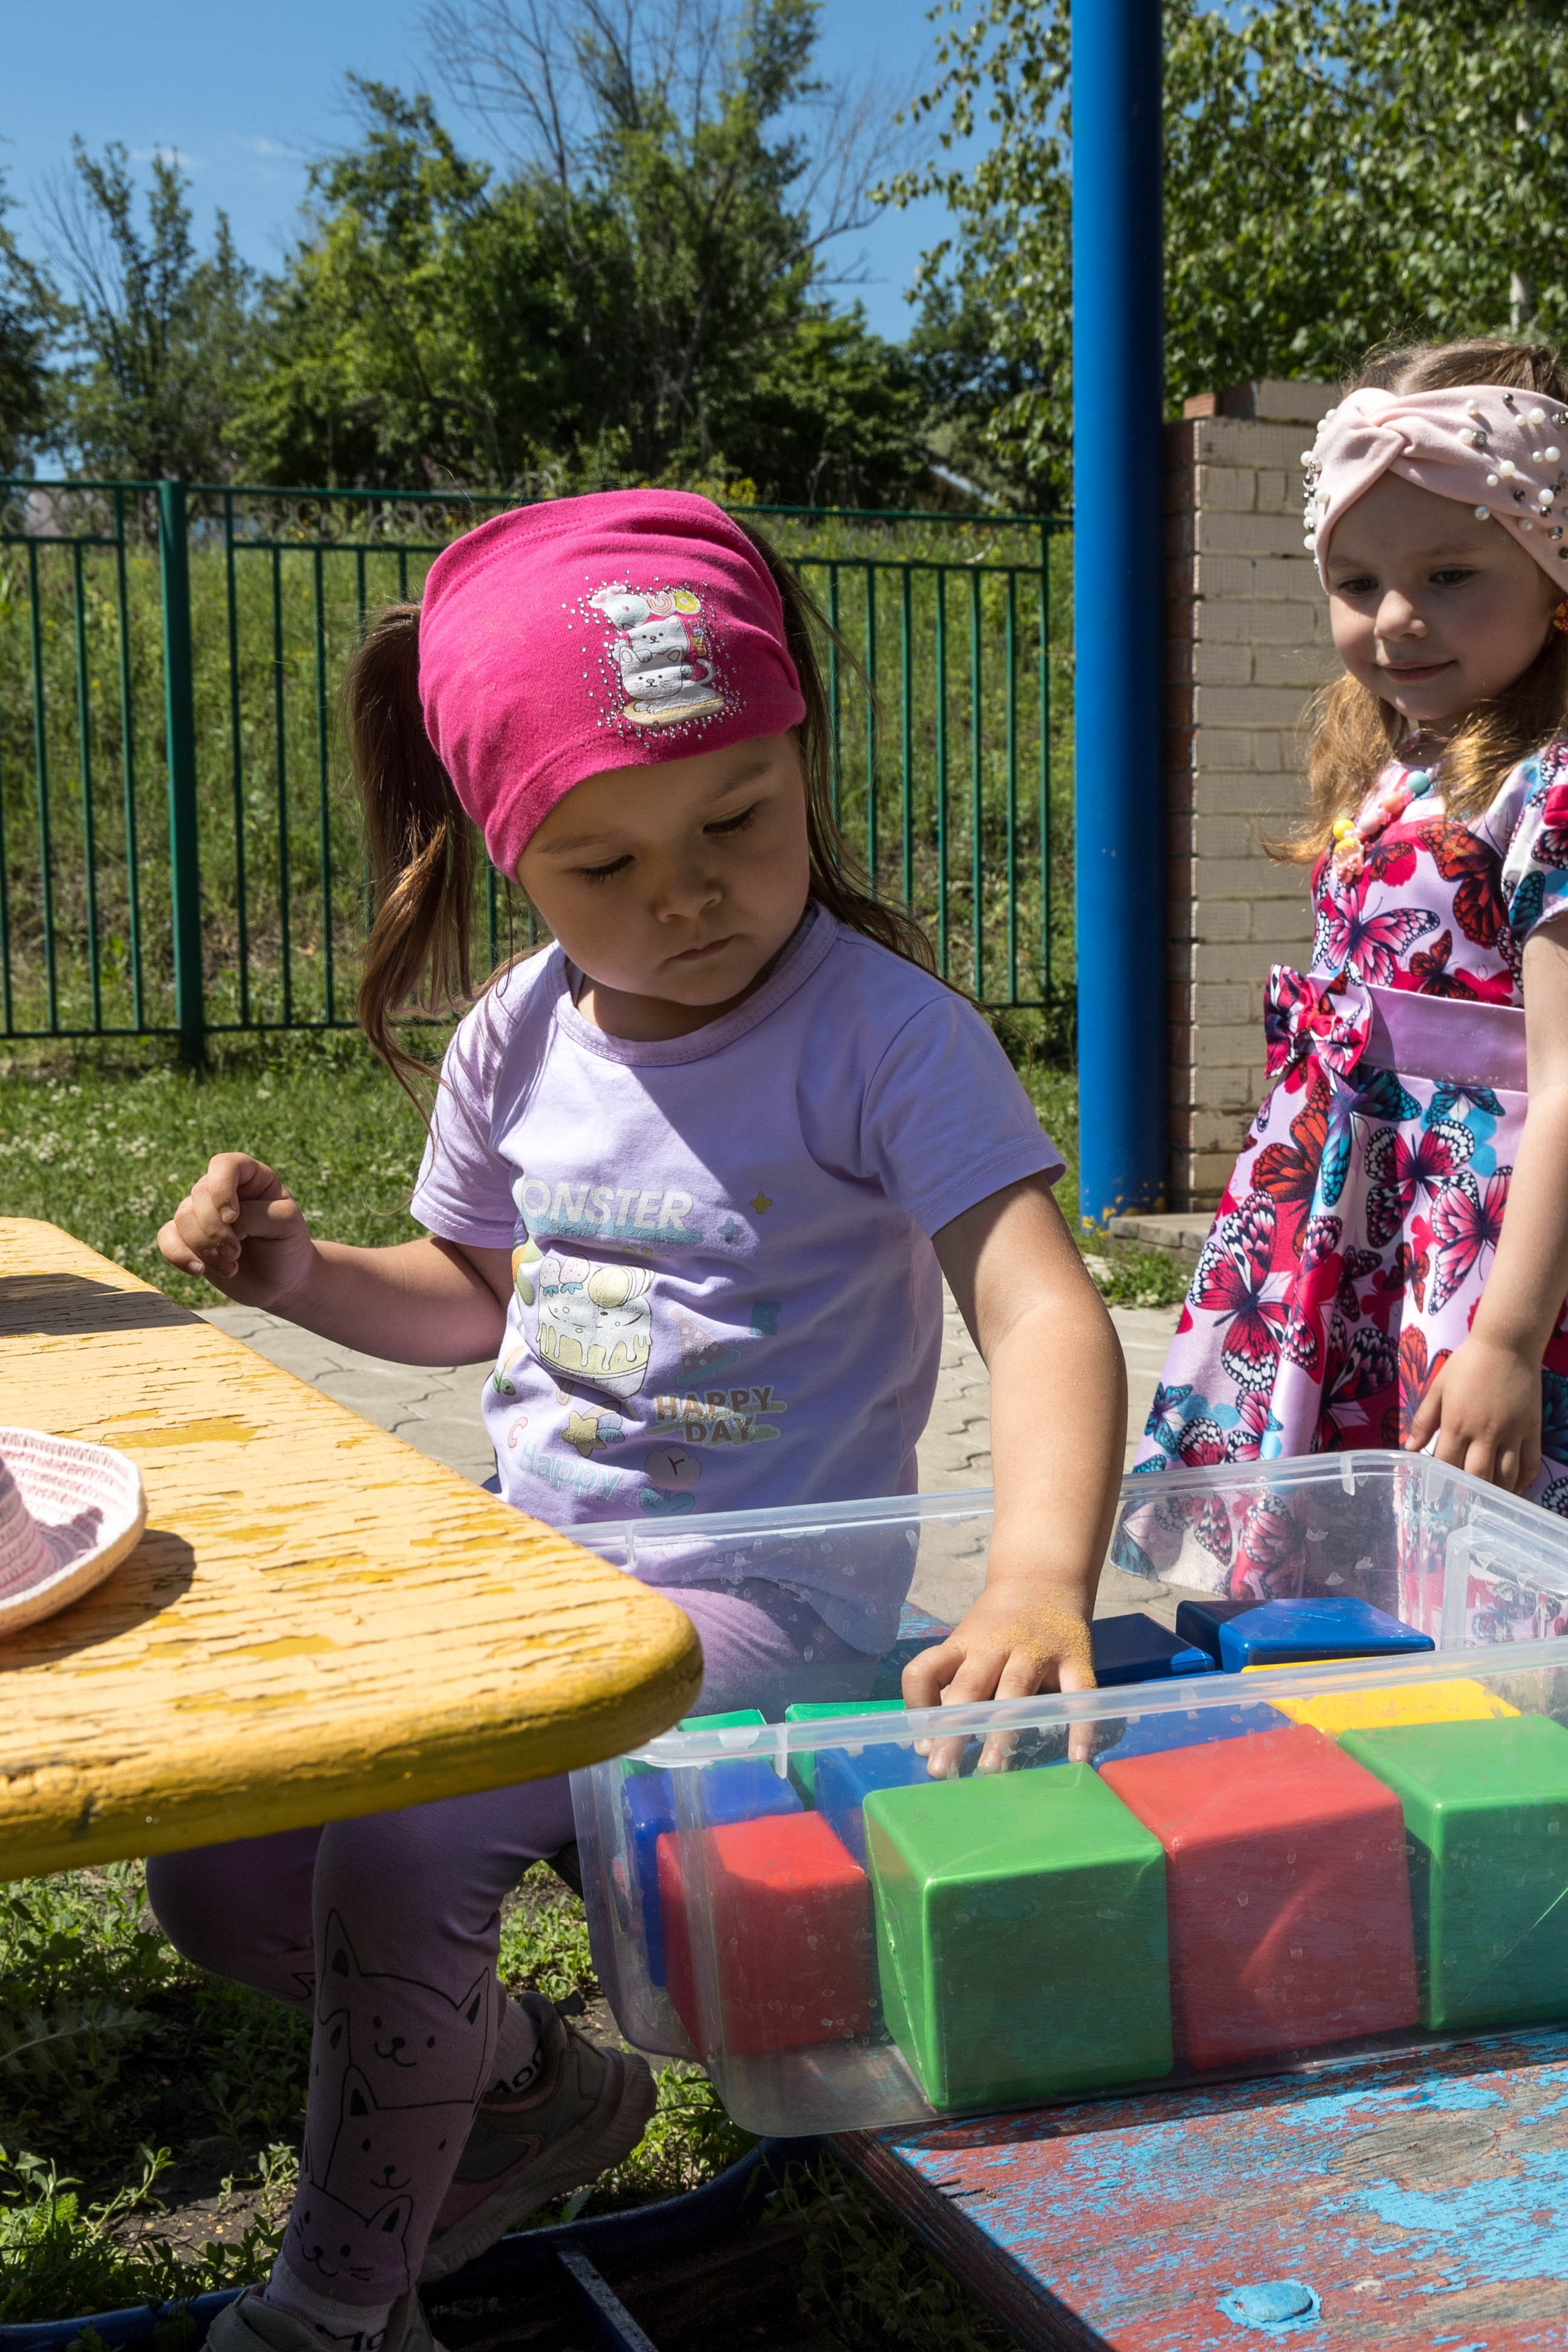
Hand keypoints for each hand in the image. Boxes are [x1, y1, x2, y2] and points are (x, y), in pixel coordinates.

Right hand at [158, 1153, 318, 1308]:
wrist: (282, 1280)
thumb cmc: (287, 1245)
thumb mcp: (285, 1224)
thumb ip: (254, 1214)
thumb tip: (221, 1221)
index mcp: (249, 1177)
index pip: (223, 1165)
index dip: (221, 1188)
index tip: (232, 1217)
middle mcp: (222, 1190)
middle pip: (199, 1195)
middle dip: (215, 1229)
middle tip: (235, 1253)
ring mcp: (202, 1213)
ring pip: (183, 1218)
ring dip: (204, 1247)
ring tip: (230, 1266)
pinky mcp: (188, 1238)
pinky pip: (166, 1237)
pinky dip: (178, 1255)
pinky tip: (198, 1270)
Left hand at [902, 1585, 1095, 1777]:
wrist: (1042, 1580)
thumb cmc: (996, 1629)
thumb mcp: (967, 1646)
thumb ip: (950, 1689)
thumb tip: (927, 1744)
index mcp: (963, 1646)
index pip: (927, 1669)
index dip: (919, 1703)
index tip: (922, 1742)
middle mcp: (996, 1646)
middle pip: (969, 1686)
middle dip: (954, 1728)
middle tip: (942, 1769)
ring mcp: (1037, 1651)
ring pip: (1016, 1689)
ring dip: (1002, 1729)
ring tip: (990, 1767)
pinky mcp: (1076, 1658)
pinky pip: (1079, 1695)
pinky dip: (1079, 1725)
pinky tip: (1076, 1757)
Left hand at [1406, 1333, 1541, 1491]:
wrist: (1507, 1345)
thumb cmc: (1467, 1365)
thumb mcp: (1438, 1388)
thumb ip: (1423, 1421)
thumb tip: (1408, 1449)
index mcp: (1457, 1423)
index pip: (1446, 1464)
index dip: (1439, 1482)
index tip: (1435, 1495)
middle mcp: (1485, 1433)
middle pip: (1477, 1476)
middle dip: (1468, 1495)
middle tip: (1462, 1507)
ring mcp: (1512, 1433)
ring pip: (1506, 1476)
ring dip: (1496, 1493)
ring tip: (1487, 1503)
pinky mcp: (1532, 1430)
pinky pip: (1531, 1464)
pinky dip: (1523, 1482)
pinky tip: (1514, 1490)